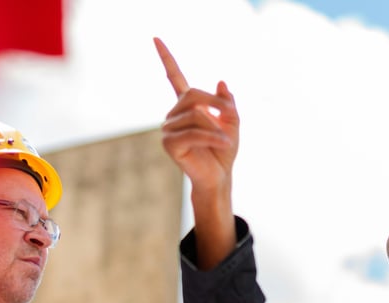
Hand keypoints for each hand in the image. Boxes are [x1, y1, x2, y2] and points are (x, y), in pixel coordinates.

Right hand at [153, 37, 238, 268]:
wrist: (219, 177)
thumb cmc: (223, 152)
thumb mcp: (232, 123)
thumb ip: (227, 104)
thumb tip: (221, 82)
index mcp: (186, 107)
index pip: (173, 77)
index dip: (166, 58)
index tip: (156, 38)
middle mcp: (173, 115)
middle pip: (192, 95)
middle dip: (215, 104)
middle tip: (231, 117)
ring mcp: (168, 130)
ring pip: (195, 114)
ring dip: (217, 125)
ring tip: (227, 140)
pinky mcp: (170, 144)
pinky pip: (193, 131)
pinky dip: (213, 136)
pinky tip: (223, 142)